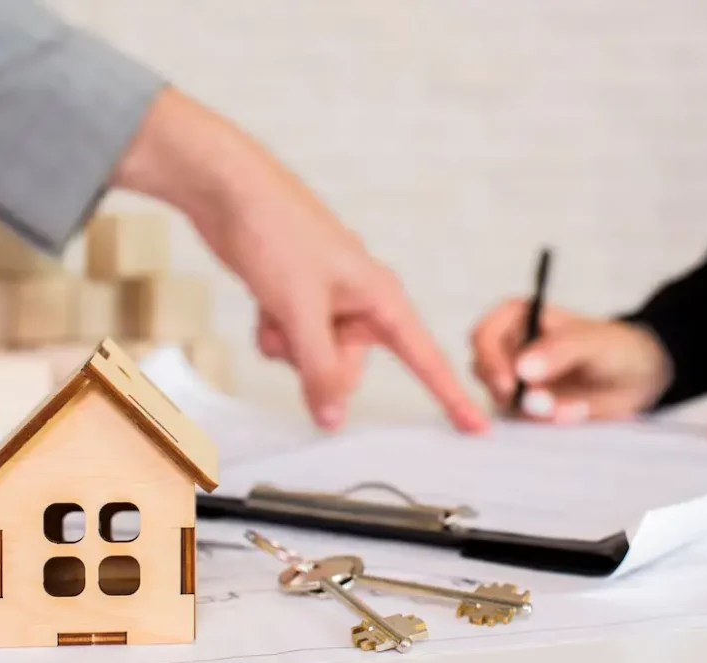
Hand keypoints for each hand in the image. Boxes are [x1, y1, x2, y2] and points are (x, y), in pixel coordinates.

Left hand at [112, 88, 487, 432]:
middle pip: (349, 368)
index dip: (451, 396)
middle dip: (316, 362)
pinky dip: (275, 333)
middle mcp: (361, 302)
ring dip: (288, 346)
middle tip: (295, 330)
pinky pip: (292, 342)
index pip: (425, 358)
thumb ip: (319, 369)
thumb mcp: (301, 311)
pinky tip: (264, 306)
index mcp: (382, 297)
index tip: (476, 428)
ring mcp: (329, 301)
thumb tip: (333, 419)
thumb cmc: (277, 233)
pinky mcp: (299, 299)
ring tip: (274, 308)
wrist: (230, 191)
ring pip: (314, 358)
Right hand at [469, 298, 671, 421]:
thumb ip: (559, 350)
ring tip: (572, 407)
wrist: (637, 378)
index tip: (510, 385)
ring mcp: (516, 378)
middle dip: (512, 393)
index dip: (490, 360)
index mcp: (519, 317)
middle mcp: (510, 346)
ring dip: (534, 410)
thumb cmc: (615, 347)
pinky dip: (547, 422)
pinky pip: (522, 419)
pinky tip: (575, 412)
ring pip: (501, 400)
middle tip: (545, 405)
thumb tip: (523, 368)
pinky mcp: (527, 405)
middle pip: (484, 371)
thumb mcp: (593, 343)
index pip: (484, 335)